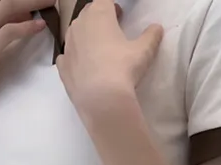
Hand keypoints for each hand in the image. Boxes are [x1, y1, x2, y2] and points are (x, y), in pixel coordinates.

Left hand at [58, 0, 163, 117]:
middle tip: (111, 30)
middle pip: (88, 12)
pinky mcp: (62, 65)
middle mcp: (79, 25)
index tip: (120, 15)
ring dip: (86, 35)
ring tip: (98, 49)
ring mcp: (68, 45)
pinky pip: (67, 55)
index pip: (104, 0)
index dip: (112, 5)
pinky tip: (83, 66)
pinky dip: (74, 57)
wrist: (101, 99)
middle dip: (99, 18)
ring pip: (75, 32)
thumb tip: (157, 28)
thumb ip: (151, 37)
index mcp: (99, 15)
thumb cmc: (123, 68)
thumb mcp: (144, 52)